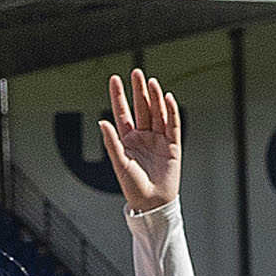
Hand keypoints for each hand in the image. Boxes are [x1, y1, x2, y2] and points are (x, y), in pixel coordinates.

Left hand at [99, 68, 181, 210]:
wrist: (152, 203)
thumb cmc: (133, 186)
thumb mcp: (119, 163)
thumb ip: (111, 142)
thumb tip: (102, 121)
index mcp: (127, 139)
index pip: (122, 112)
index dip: (119, 96)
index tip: (115, 78)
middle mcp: (143, 135)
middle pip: (142, 107)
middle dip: (139, 90)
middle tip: (136, 72)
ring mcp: (158, 138)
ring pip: (157, 112)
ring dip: (154, 97)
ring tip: (151, 82)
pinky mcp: (172, 145)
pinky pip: (172, 124)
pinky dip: (171, 111)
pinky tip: (167, 98)